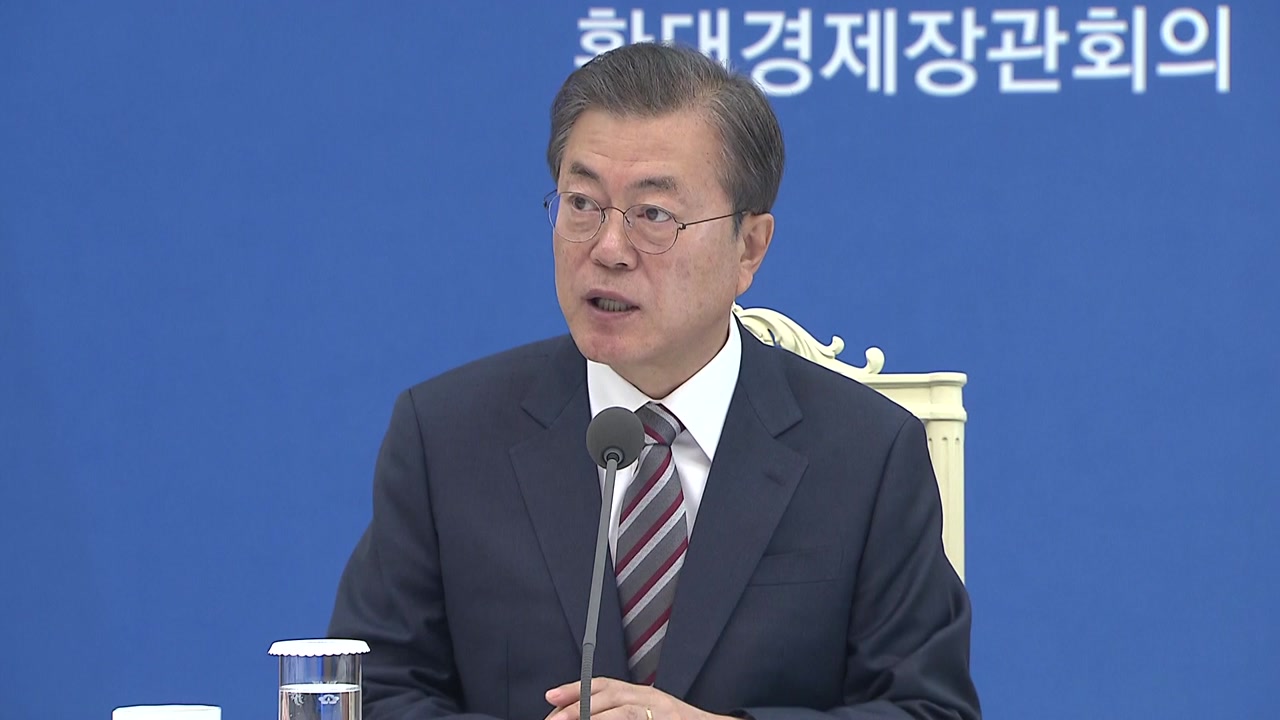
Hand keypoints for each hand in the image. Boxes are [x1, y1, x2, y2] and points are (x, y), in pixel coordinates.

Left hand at [544, 677, 729, 719]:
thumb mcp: (647, 712)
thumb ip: (619, 712)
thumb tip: (579, 713)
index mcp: (643, 694)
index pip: (604, 685)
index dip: (576, 689)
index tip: (550, 697)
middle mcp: (653, 699)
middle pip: (610, 697)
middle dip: (578, 708)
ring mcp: (663, 714)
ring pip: (625, 713)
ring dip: (597, 719)